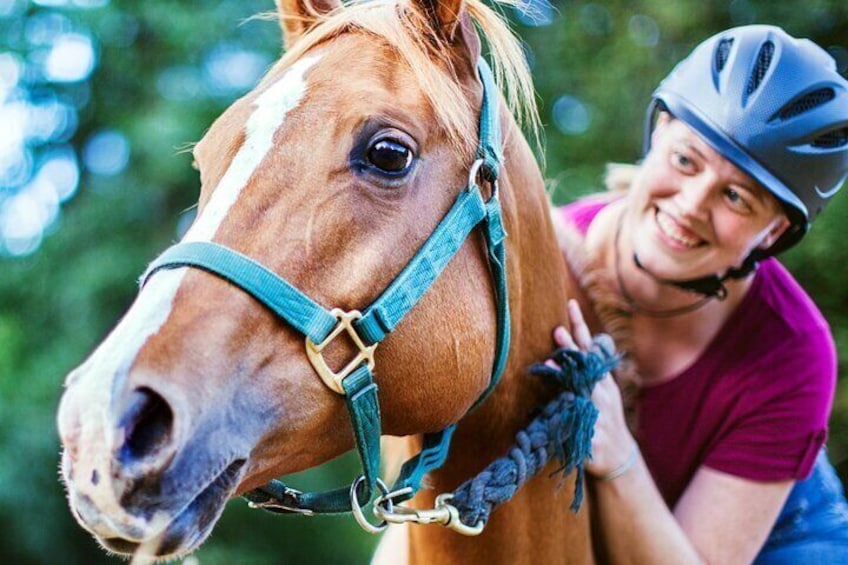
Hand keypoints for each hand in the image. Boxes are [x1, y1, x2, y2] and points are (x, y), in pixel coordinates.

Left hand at [553, 299, 636, 478]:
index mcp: (601, 379)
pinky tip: (555, 412)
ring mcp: (598, 412)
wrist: (619, 455)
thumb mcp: (602, 390)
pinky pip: (577, 424)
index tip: (570, 304)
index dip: (579, 325)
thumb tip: (575, 344)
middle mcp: (601, 392)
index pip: (589, 347)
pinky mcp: (592, 434)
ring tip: (550, 365)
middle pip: (583, 365)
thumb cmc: (605, 417)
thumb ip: (588, 369)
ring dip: (565, 378)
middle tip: (557, 330)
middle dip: (571, 349)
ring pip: (580, 391)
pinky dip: (567, 419)